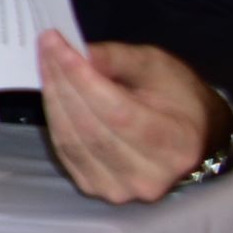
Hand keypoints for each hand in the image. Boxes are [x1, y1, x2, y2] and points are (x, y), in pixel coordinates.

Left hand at [38, 33, 221, 203]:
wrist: (187, 136)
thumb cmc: (175, 98)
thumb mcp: (156, 67)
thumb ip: (117, 58)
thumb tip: (75, 53)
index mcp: (177, 145)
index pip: (118, 112)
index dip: (82, 77)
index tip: (55, 44)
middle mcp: (150, 176)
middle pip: (90, 126)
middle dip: (62, 81)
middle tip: (46, 47)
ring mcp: (120, 188)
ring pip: (71, 139)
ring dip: (52, 97)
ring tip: (46, 63)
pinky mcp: (94, 187)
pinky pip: (64, 149)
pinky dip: (53, 117)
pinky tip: (51, 91)